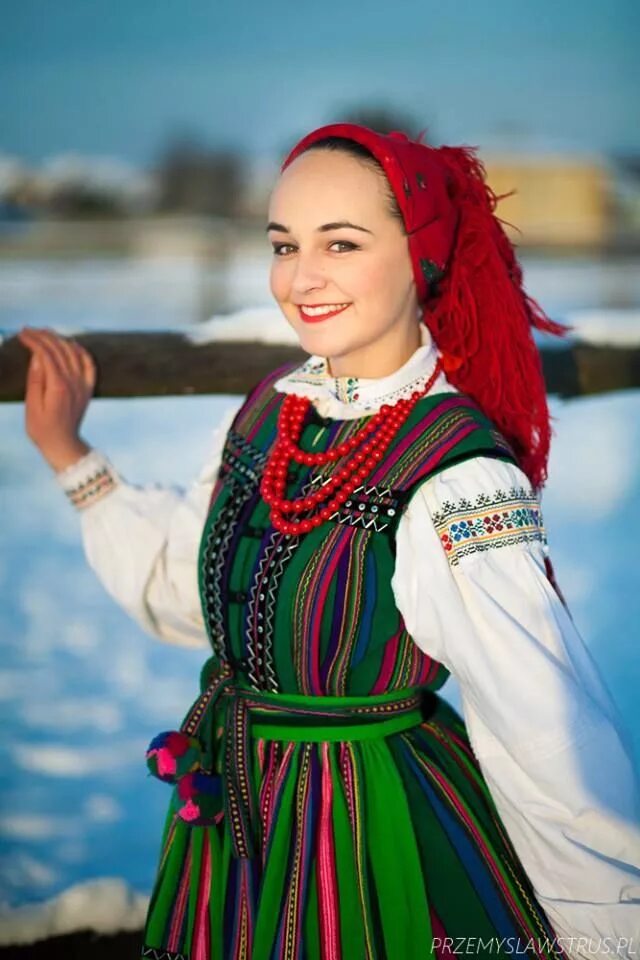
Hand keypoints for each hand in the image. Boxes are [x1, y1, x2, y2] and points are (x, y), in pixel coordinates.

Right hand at [16, 326, 96, 471]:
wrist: (62, 444)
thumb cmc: (42, 428)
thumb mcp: (32, 406)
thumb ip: (35, 380)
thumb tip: (38, 356)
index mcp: (58, 386)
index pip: (46, 353)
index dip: (33, 340)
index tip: (22, 333)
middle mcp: (73, 382)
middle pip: (60, 349)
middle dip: (43, 335)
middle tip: (29, 329)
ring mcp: (83, 384)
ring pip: (74, 352)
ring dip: (59, 339)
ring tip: (45, 332)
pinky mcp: (88, 388)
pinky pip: (89, 364)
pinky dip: (81, 351)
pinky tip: (72, 344)